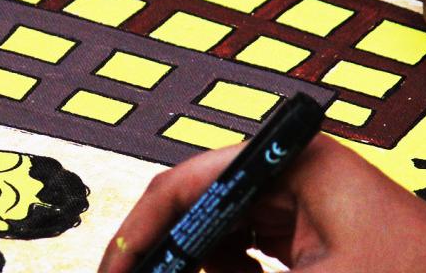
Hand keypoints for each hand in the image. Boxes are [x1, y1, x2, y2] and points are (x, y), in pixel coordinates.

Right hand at [97, 136, 425, 271]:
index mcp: (290, 164)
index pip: (187, 186)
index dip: (141, 233)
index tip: (117, 270)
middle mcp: (289, 171)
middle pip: (196, 208)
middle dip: (169, 253)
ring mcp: (298, 199)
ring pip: (218, 232)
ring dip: (203, 266)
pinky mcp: (308, 229)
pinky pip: (246, 248)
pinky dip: (233, 272)